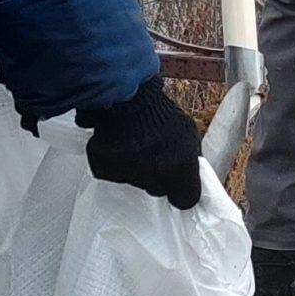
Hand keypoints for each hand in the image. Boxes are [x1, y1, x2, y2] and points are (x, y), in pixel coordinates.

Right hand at [77, 75, 202, 207]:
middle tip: (153, 152)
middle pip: (157, 188)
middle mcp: (155, 178)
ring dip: (135, 166)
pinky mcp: (104, 169)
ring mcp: (128, 175)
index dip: (182, 190)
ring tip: (133, 140)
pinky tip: (116, 142)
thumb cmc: (159, 110)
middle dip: (157, 175)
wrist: (124, 96)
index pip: (186, 199)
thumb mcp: (187, 132)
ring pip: (134, 179)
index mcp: (180, 170)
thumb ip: (190, 158)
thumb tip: (188, 172)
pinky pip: (112, 171)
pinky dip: (113, 161)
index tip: (179, 183)